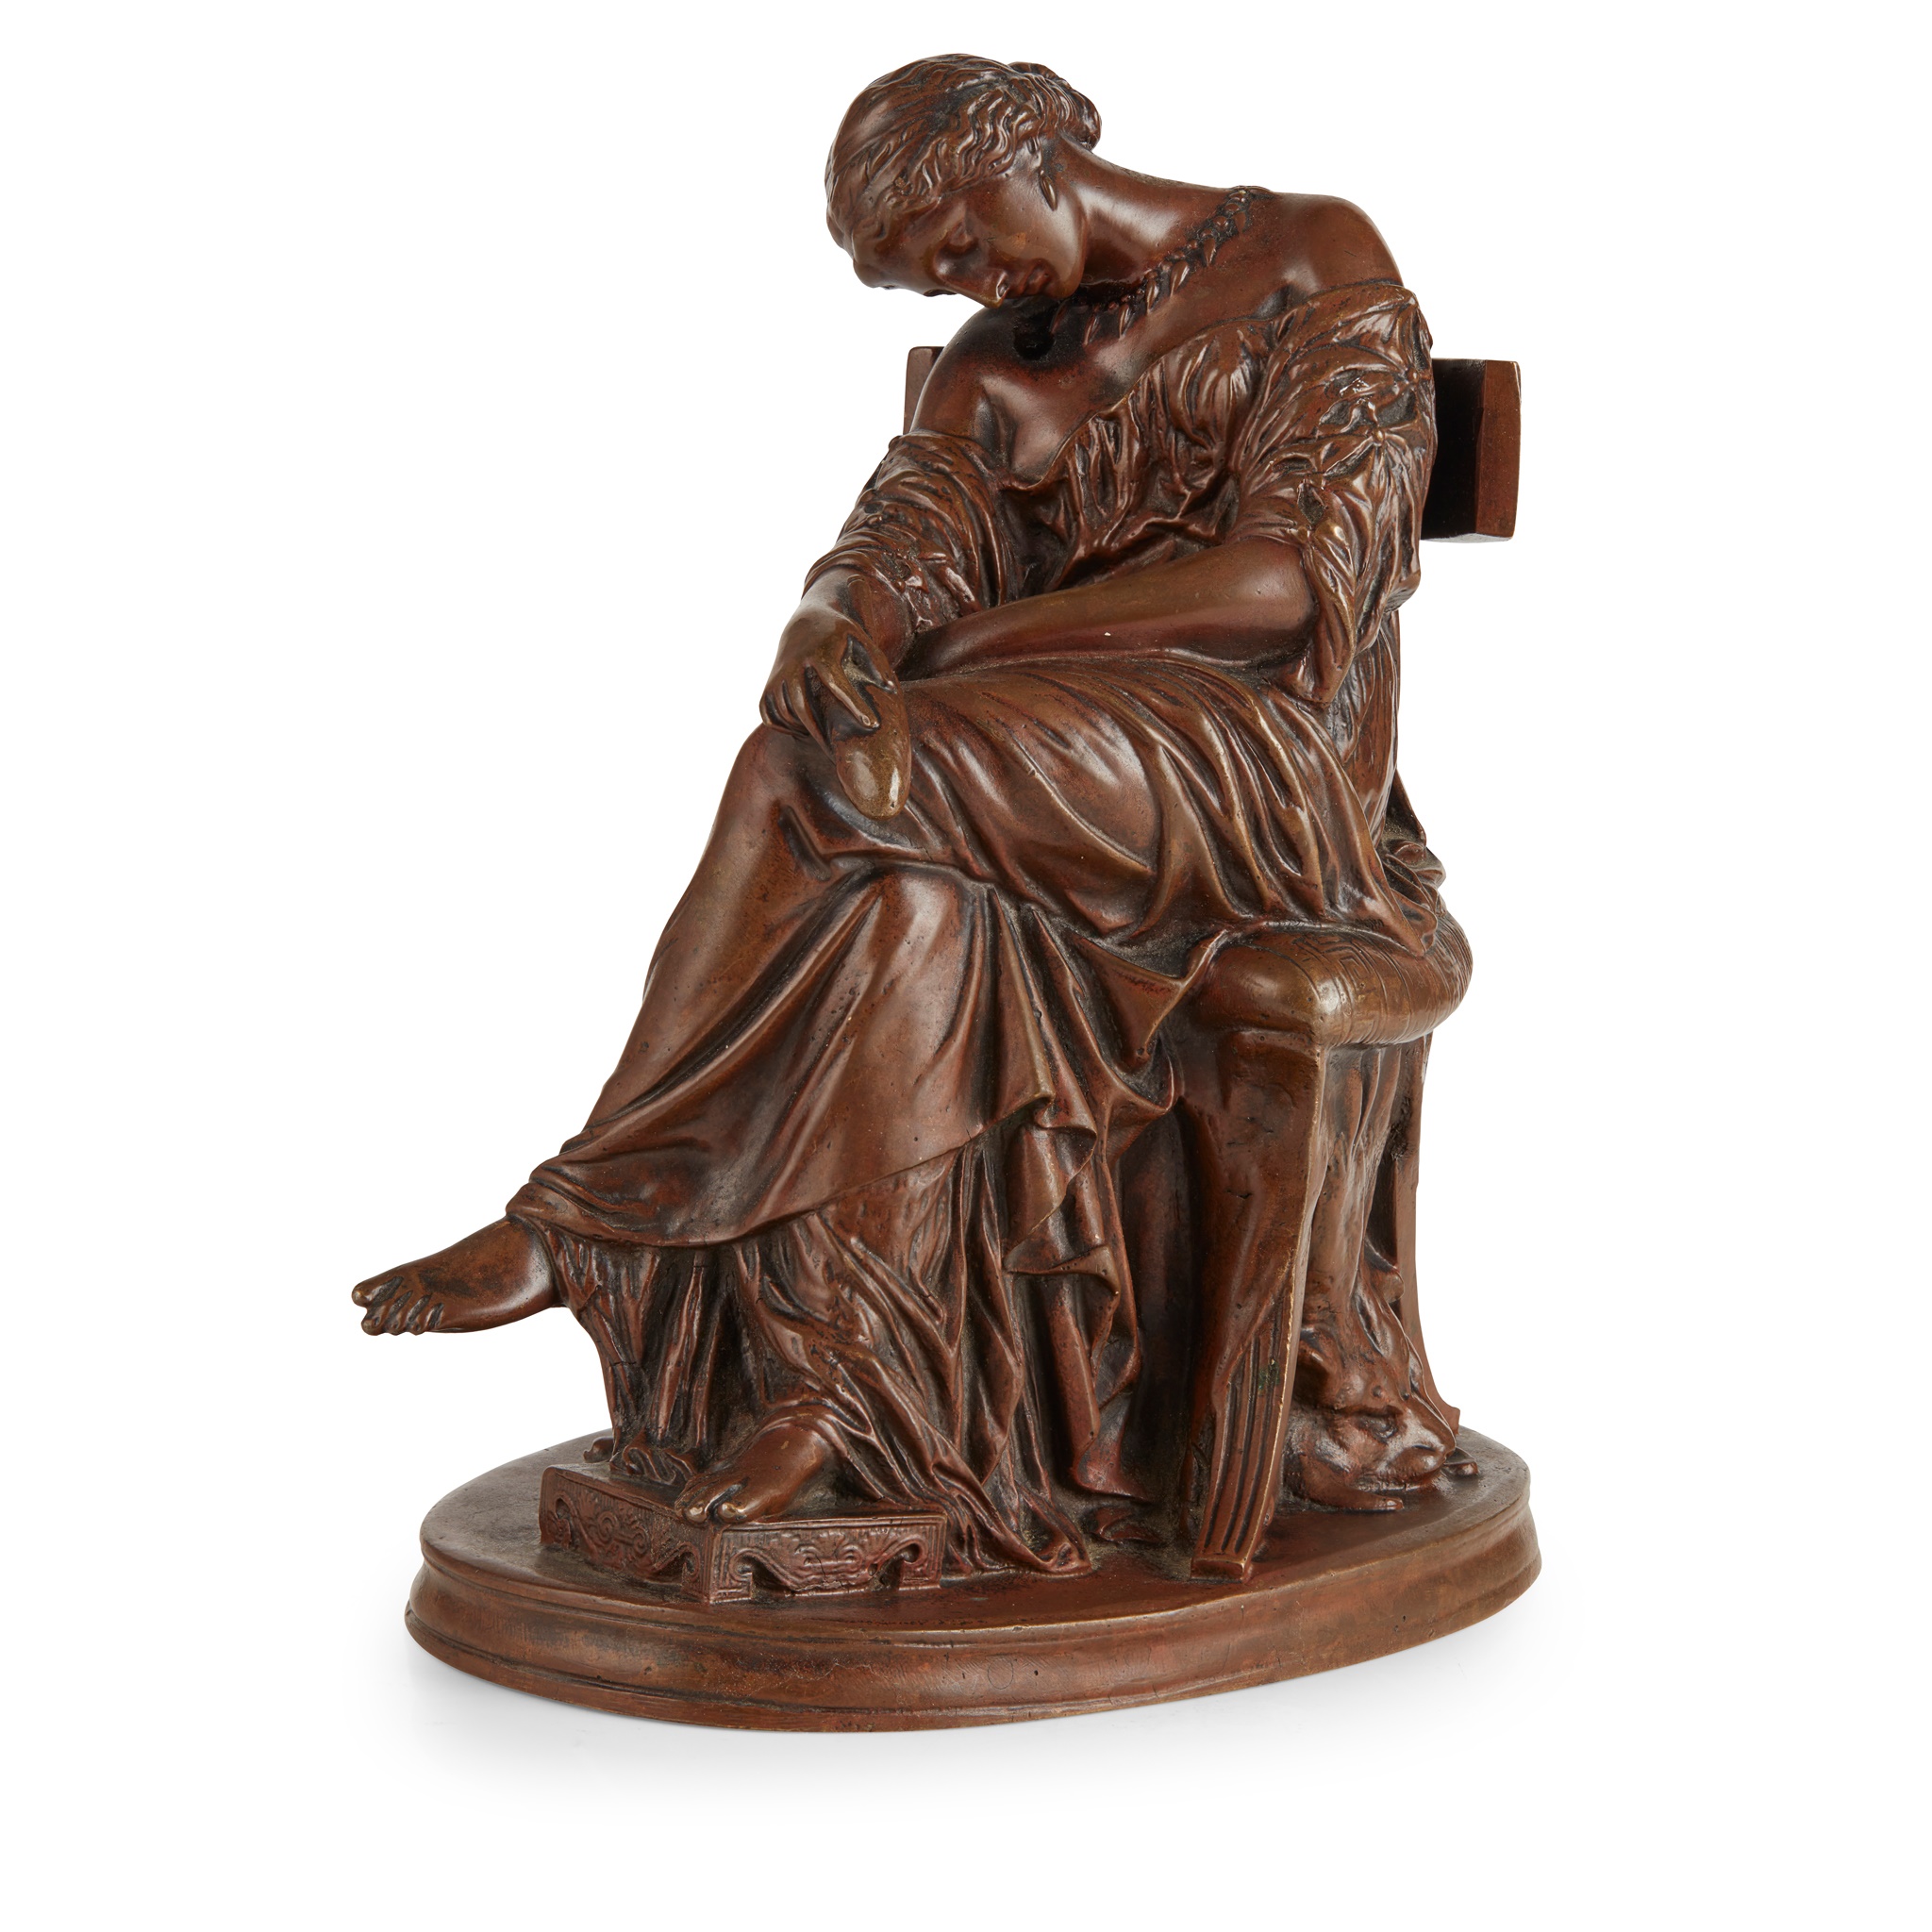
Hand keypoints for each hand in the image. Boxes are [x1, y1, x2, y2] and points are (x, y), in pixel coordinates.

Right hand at [762, 601, 911, 819]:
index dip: (854, 705)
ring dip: (804, 731)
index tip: (872, 724)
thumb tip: (890, 690)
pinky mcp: (767, 685)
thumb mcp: (861, 639)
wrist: (806, 622)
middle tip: (841, 752)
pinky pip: (769, 715)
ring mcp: (777, 675)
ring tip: (824, 741)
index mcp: (820, 652)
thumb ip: (877, 663)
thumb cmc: (841, 635)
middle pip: (804, 706)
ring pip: (786, 713)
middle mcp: (794, 664)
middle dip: (822, 733)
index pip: (836, 683)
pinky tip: (802, 731)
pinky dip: (783, 727)